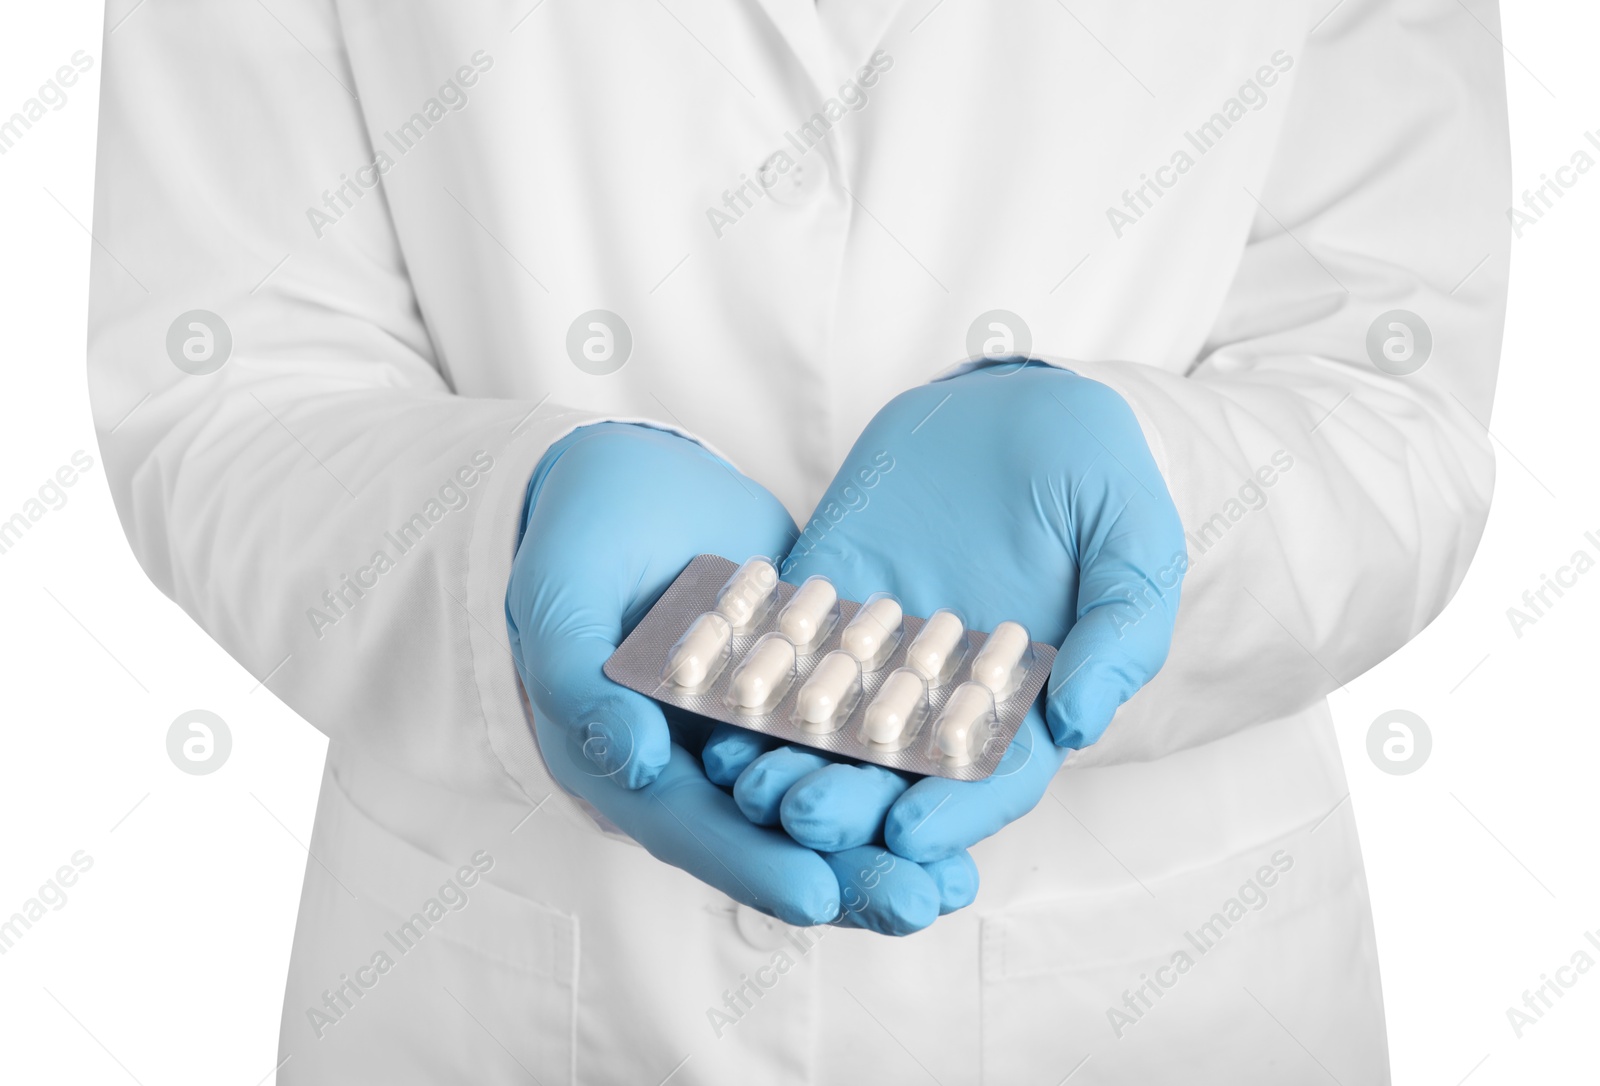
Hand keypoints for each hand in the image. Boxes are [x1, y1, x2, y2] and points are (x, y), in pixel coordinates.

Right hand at [505, 423, 967, 930]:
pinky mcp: (805, 697)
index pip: (690, 830)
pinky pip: (856, 741)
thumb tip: (626, 758)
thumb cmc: (581, 531)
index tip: (815, 894)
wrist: (637, 477)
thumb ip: (572, 674)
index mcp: (624, 764)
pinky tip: (964, 783)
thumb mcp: (562, 591)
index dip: (750, 865)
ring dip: (887, 845)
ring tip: (957, 881)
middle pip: (770, 840)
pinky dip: (904, 767)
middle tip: (923, 901)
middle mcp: (694, 768)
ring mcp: (754, 736)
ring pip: (822, 804)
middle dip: (846, 877)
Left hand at [703, 362, 1185, 862]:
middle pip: (895, 770)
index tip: (909, 834)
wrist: (1024, 404)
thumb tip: (1083, 720)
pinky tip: (709, 699)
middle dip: (848, 801)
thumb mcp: (1136, 542)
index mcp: (1028, 698)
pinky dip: (750, 675)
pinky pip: (784, 642)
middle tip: (800, 817)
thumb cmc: (1097, 474)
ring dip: (784, 758)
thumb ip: (1122, 630)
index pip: (990, 777)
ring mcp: (879, 645)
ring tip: (740, 780)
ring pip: (828, 722)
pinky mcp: (826, 593)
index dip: (953, 812)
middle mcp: (945, 690)